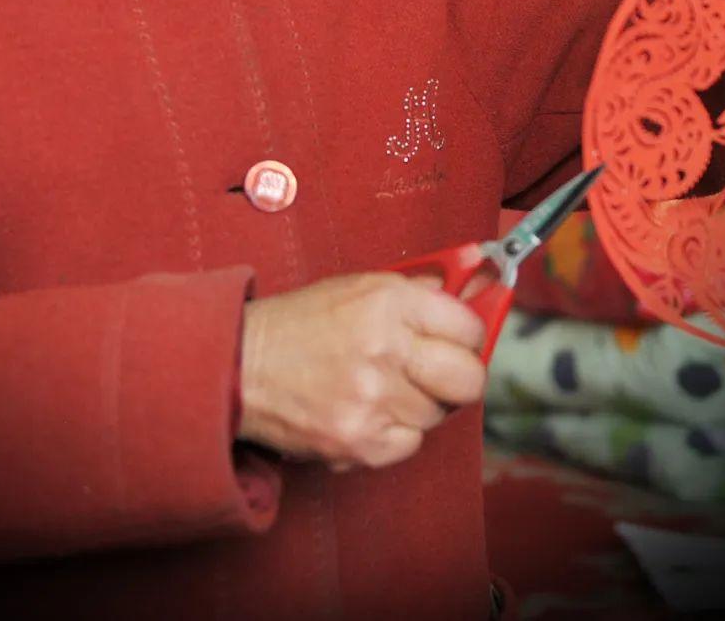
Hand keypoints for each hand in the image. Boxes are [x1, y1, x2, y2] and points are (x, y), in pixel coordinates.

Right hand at [237, 272, 486, 471]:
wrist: (243, 366)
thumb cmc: (303, 323)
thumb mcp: (362, 286)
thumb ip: (422, 290)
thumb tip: (481, 279)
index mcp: (390, 302)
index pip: (469, 328)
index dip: (467, 336)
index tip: (457, 340)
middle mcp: (386, 349)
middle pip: (469, 380)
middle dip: (461, 377)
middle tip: (439, 372)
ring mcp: (372, 400)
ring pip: (436, 415)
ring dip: (420, 404)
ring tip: (384, 387)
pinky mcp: (358, 443)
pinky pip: (409, 444)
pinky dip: (395, 433)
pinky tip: (369, 412)